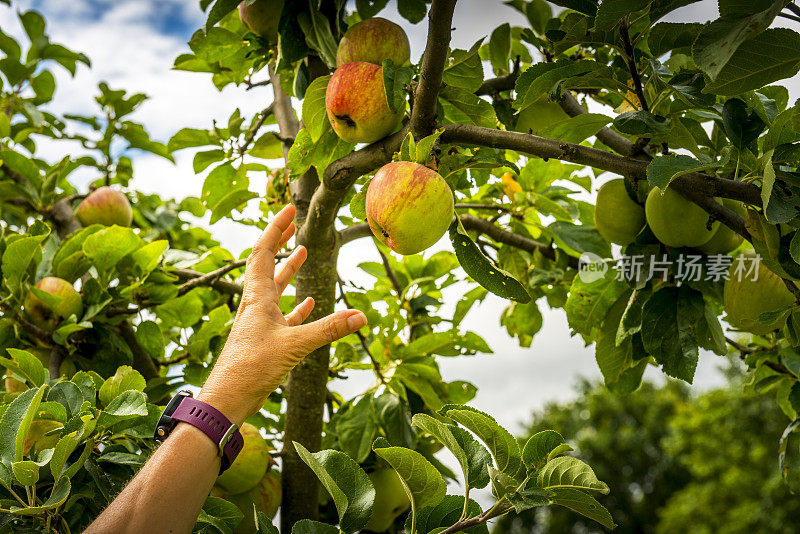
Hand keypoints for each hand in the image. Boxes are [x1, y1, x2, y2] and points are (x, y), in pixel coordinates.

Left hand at [197, 204, 366, 424]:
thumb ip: (328, 329)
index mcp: (257, 298)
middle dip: (278, 242)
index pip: (263, 253)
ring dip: (287, 270)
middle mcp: (255, 305)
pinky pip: (282, 316)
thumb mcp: (294, 346)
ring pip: (273, 289)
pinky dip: (295, 306)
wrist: (226, 399)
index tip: (288, 210)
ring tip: (301, 253)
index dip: (275, 229)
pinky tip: (308, 304)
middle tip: (292, 225)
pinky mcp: (264, 341)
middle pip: (265, 265)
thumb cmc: (251, 369)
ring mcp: (259, 323)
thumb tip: (362, 316)